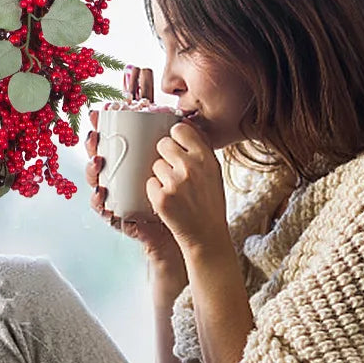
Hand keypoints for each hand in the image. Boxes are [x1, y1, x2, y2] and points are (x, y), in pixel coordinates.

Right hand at [86, 109, 181, 265]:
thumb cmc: (187, 198)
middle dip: (93, 144)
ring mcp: (118, 197)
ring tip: (97, 162)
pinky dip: (99, 201)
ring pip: (97, 180)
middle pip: (101, 156)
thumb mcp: (184, 169)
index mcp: (135, 163)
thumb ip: (179, 148)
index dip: (106, 125)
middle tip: (94, 136)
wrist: (191, 231)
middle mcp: (123, 178)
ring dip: (92, 170)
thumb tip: (181, 120)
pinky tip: (101, 193)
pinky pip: (103, 208)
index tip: (101, 112)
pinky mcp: (119, 216)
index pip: (117, 141)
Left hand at [147, 120, 228, 255]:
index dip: (175, 137)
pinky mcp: (162, 198)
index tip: (177, 146)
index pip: (180, 129)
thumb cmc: (209, 203)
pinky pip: (150, 184)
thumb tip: (183, 127)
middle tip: (173, 171)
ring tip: (176, 191)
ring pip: (155, 166)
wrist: (207, 235)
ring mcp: (175, 182)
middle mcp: (191, 167)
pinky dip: (156, 192)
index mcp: (206, 157)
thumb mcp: (213, 172)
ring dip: (161, 176)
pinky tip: (170, 201)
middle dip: (164, 156)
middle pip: (162, 144)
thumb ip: (200, 150)